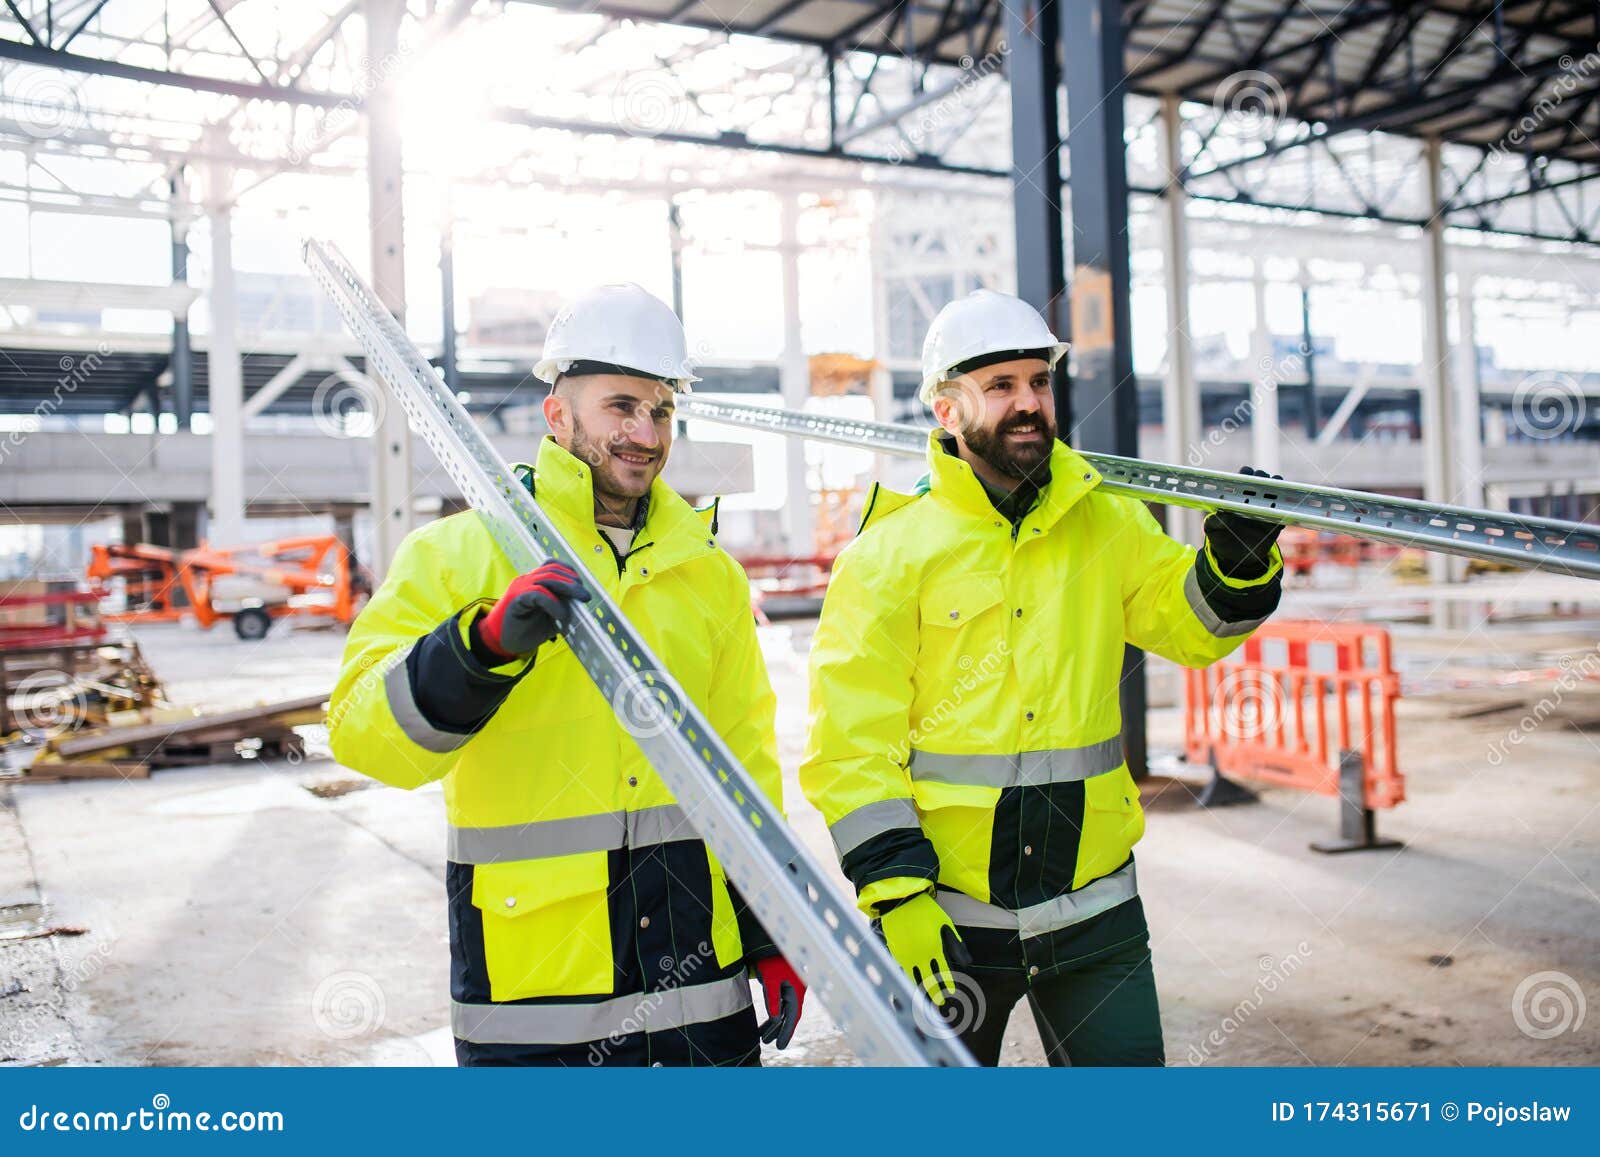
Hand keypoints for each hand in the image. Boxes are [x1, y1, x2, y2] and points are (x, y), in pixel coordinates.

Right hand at [474, 561, 590, 658]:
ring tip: (578, 601)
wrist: (502, 644)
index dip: (569, 572)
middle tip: (585, 596)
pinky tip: (561, 614)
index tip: (581, 586)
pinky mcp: (516, 599)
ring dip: (566, 588)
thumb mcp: (550, 620)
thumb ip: (563, 609)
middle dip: (572, 581)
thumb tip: (581, 606)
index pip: (552, 566)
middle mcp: (526, 581)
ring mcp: (520, 588)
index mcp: (533, 582)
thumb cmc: (525, 631)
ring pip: (547, 578)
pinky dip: (553, 602)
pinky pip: (538, 594)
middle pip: (552, 569)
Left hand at [751, 955, 804, 1048]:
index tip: (780, 1046)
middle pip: (788, 1016)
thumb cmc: (773, 959)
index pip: (792, 1017)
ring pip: (783, 1010)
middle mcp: (795, 992)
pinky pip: (779, 1003)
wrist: (773, 941)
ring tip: (763, 1036)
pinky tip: (767, 1021)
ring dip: (774, 1023)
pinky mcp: (782, 985)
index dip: (786, 1032)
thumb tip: (775, 1019)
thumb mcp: (771, 979)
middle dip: (779, 1030)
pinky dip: (773, 1012)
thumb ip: (773, 998)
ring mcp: (789, 989)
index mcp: (796, 992)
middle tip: (769, 1044)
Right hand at [879, 891, 970, 1004]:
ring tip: (926, 1000)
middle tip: (939, 1003)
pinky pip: (903, 971)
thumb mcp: (946, 925)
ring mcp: (905, 956)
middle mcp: (919, 956)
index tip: (951, 993)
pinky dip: (908, 979)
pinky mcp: (894, 953)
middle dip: (934, 994)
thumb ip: (957, 945)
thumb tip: (967, 964)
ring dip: (921, 990)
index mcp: (934, 949)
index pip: (943, 973)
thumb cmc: (926, 911)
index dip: (947, 985)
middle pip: (929, 981)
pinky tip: (911, 984)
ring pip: (914, 979)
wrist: (900, 900)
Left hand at [1204, 465, 1284, 577]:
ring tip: (1272, 496)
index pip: (1243, 478)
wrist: (1235, 557)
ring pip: (1277, 492)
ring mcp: (1266, 509)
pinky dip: (1284, 511)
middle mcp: (1253, 500)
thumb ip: (1213, 522)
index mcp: (1236, 497)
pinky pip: (1285, 512)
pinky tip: (1279, 516)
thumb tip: (1219, 516)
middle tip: (1261, 483)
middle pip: (1262, 480)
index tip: (1246, 473)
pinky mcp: (1276, 522)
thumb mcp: (1212, 530)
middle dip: (1263, 478)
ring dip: (1276, 490)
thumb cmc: (1221, 538)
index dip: (1246, 473)